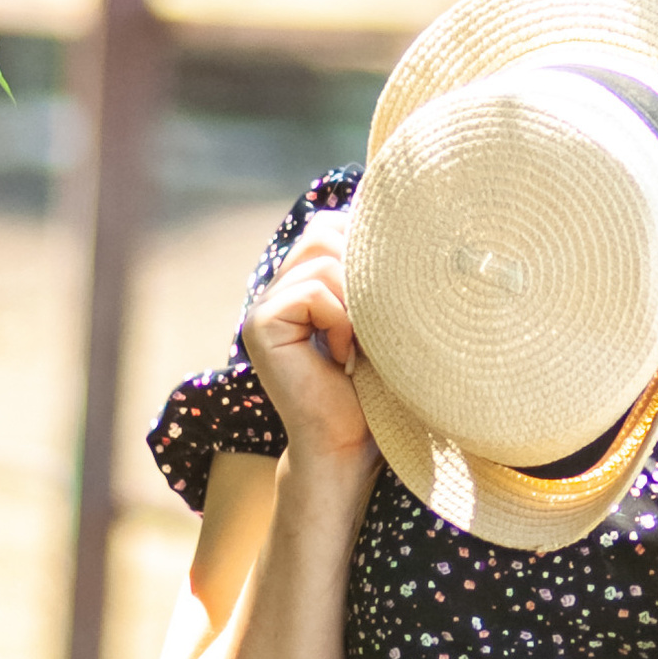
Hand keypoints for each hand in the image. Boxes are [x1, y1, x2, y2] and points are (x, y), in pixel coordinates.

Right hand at [240, 206, 378, 470]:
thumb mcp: (384, 316)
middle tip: (372, 324)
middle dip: (362, 271)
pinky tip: (341, 356)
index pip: (334, 224)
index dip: (367, 247)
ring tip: (358, 344)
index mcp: (304, 278)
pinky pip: (313, 292)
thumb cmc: (378, 385)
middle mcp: (278, 285)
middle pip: (326, 231)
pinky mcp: (259, 324)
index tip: (387, 296)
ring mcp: (264, 304)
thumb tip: (398, 213)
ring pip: (324, 259)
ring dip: (355, 301)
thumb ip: (375, 269)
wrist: (351, 445)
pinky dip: (340, 321)